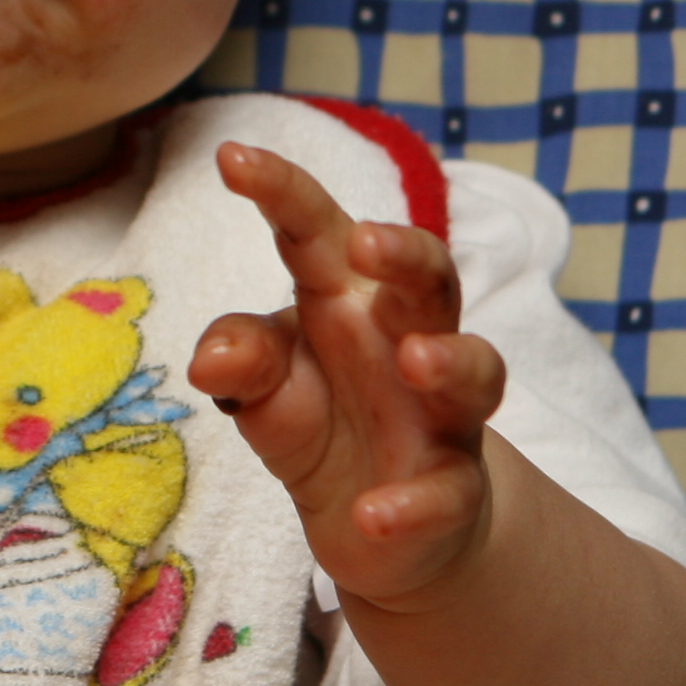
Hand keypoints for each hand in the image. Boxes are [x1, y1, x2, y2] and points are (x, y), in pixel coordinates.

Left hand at [189, 142, 506, 611]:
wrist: (388, 527)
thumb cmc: (324, 424)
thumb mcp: (264, 393)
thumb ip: (242, 361)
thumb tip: (211, 359)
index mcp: (347, 301)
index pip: (319, 231)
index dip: (283, 191)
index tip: (231, 158)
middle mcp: (405, 343)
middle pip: (430, 278)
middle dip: (406, 252)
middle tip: (364, 241)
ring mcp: (439, 417)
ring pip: (475, 371)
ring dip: (451, 360)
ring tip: (414, 361)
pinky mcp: (452, 490)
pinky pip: (446, 492)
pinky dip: (412, 504)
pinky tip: (370, 515)